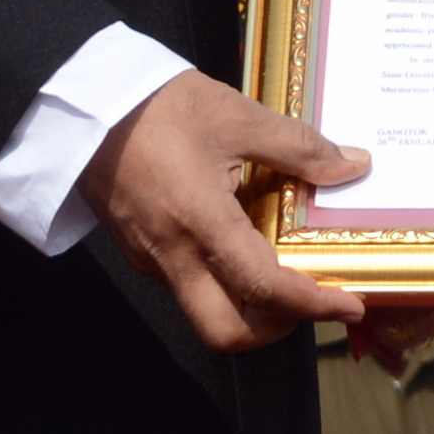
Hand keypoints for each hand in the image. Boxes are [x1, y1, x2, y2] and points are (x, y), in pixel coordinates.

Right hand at [78, 69, 366, 350]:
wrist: (81, 100)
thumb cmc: (156, 104)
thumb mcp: (234, 115)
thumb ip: (297, 146)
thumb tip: (352, 165)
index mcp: (200, 221)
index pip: (265, 288)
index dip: (314, 304)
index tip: (351, 303)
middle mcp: (172, 254)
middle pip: (226, 333)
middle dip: (275, 328)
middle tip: (309, 298)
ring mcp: (150, 258)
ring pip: (204, 311)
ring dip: (249, 305)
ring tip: (281, 266)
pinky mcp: (138, 250)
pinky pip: (186, 284)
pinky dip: (222, 281)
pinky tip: (239, 241)